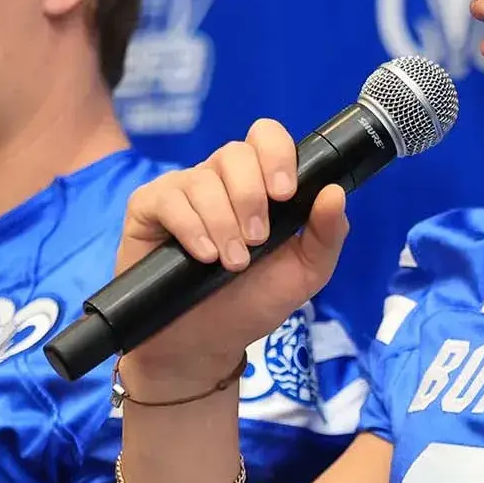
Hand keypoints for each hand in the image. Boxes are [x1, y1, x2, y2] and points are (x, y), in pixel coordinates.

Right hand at [114, 118, 349, 384]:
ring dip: (223, 222)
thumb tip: (335, 192)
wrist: (203, 345)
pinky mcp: (148, 208)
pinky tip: (202, 256)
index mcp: (259, 183)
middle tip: (257, 240)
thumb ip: (327, 235)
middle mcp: (219, 179)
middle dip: (251, 196)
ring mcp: (182, 191)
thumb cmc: (252, 302)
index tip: (285, 194)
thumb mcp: (304, 274)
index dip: (277, 155)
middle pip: (234, 153)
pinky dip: (190, 227)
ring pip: (202, 179)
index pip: (266, 137)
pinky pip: (168, 198)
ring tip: (231, 262)